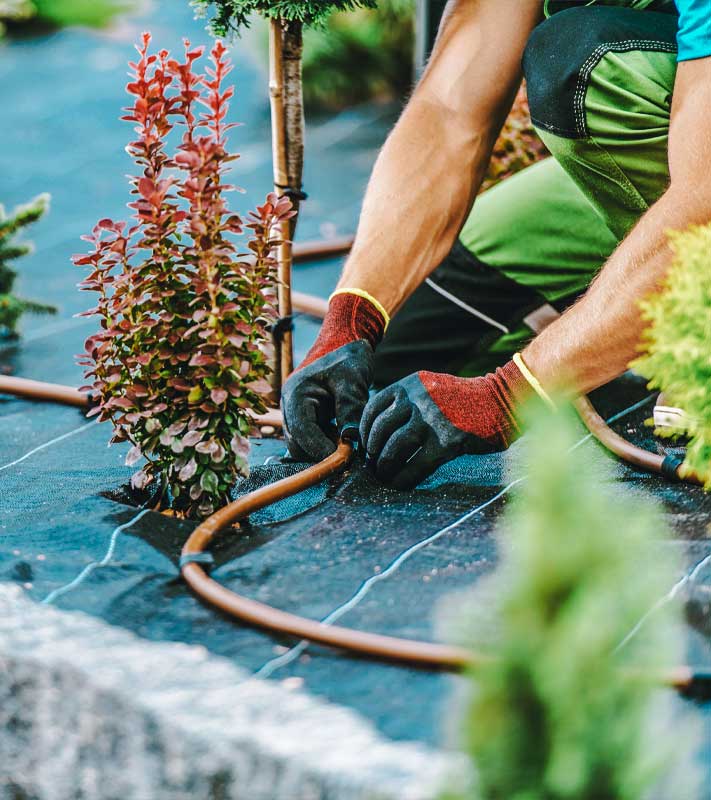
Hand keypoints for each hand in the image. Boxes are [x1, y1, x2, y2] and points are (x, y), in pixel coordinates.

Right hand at [281, 291, 386, 461]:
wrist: (346, 342)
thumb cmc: (348, 357)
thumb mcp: (352, 381)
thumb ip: (350, 409)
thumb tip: (351, 440)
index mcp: (296, 394)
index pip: (302, 432)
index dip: (320, 450)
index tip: (342, 460)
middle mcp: (290, 406)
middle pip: (298, 444)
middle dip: (321, 453)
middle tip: (350, 455)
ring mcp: (296, 413)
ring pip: (304, 445)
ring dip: (324, 449)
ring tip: (348, 445)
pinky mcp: (307, 417)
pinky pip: (312, 439)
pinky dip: (326, 443)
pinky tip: (344, 438)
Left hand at [359, 361, 530, 487]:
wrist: (501, 401)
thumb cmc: (463, 400)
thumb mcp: (430, 388)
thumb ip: (406, 402)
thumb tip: (378, 429)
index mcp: (410, 385)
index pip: (373, 408)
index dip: (364, 431)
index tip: (366, 445)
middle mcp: (417, 400)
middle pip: (380, 431)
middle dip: (373, 452)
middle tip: (374, 465)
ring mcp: (431, 421)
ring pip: (393, 449)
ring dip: (385, 468)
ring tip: (385, 476)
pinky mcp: (446, 443)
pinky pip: (415, 466)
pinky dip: (404, 478)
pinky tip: (401, 484)